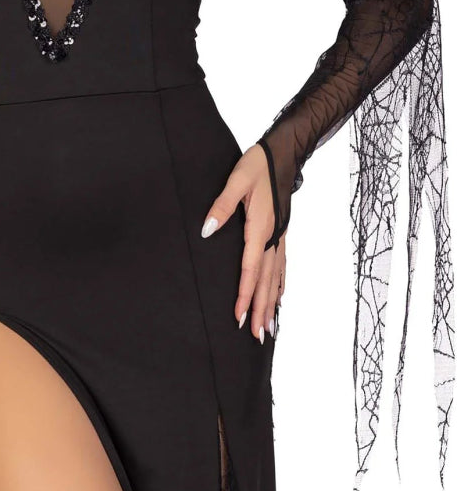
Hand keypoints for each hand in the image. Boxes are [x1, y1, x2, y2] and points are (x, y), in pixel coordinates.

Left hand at [201, 143, 285, 342]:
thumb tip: (207, 230)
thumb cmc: (257, 165)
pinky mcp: (281, 232)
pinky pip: (282, 266)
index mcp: (260, 227)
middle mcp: (273, 237)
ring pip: (277, 277)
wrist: (283, 154)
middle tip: (255, 337)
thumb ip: (221, 205)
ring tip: (269, 328)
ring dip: (272, 303)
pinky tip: (280, 298)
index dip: (243, 294)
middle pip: (266, 281)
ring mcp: (280, 236)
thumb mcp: (236, 180)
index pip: (250, 269)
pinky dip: (280, 286)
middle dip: (260, 309)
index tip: (237, 316)